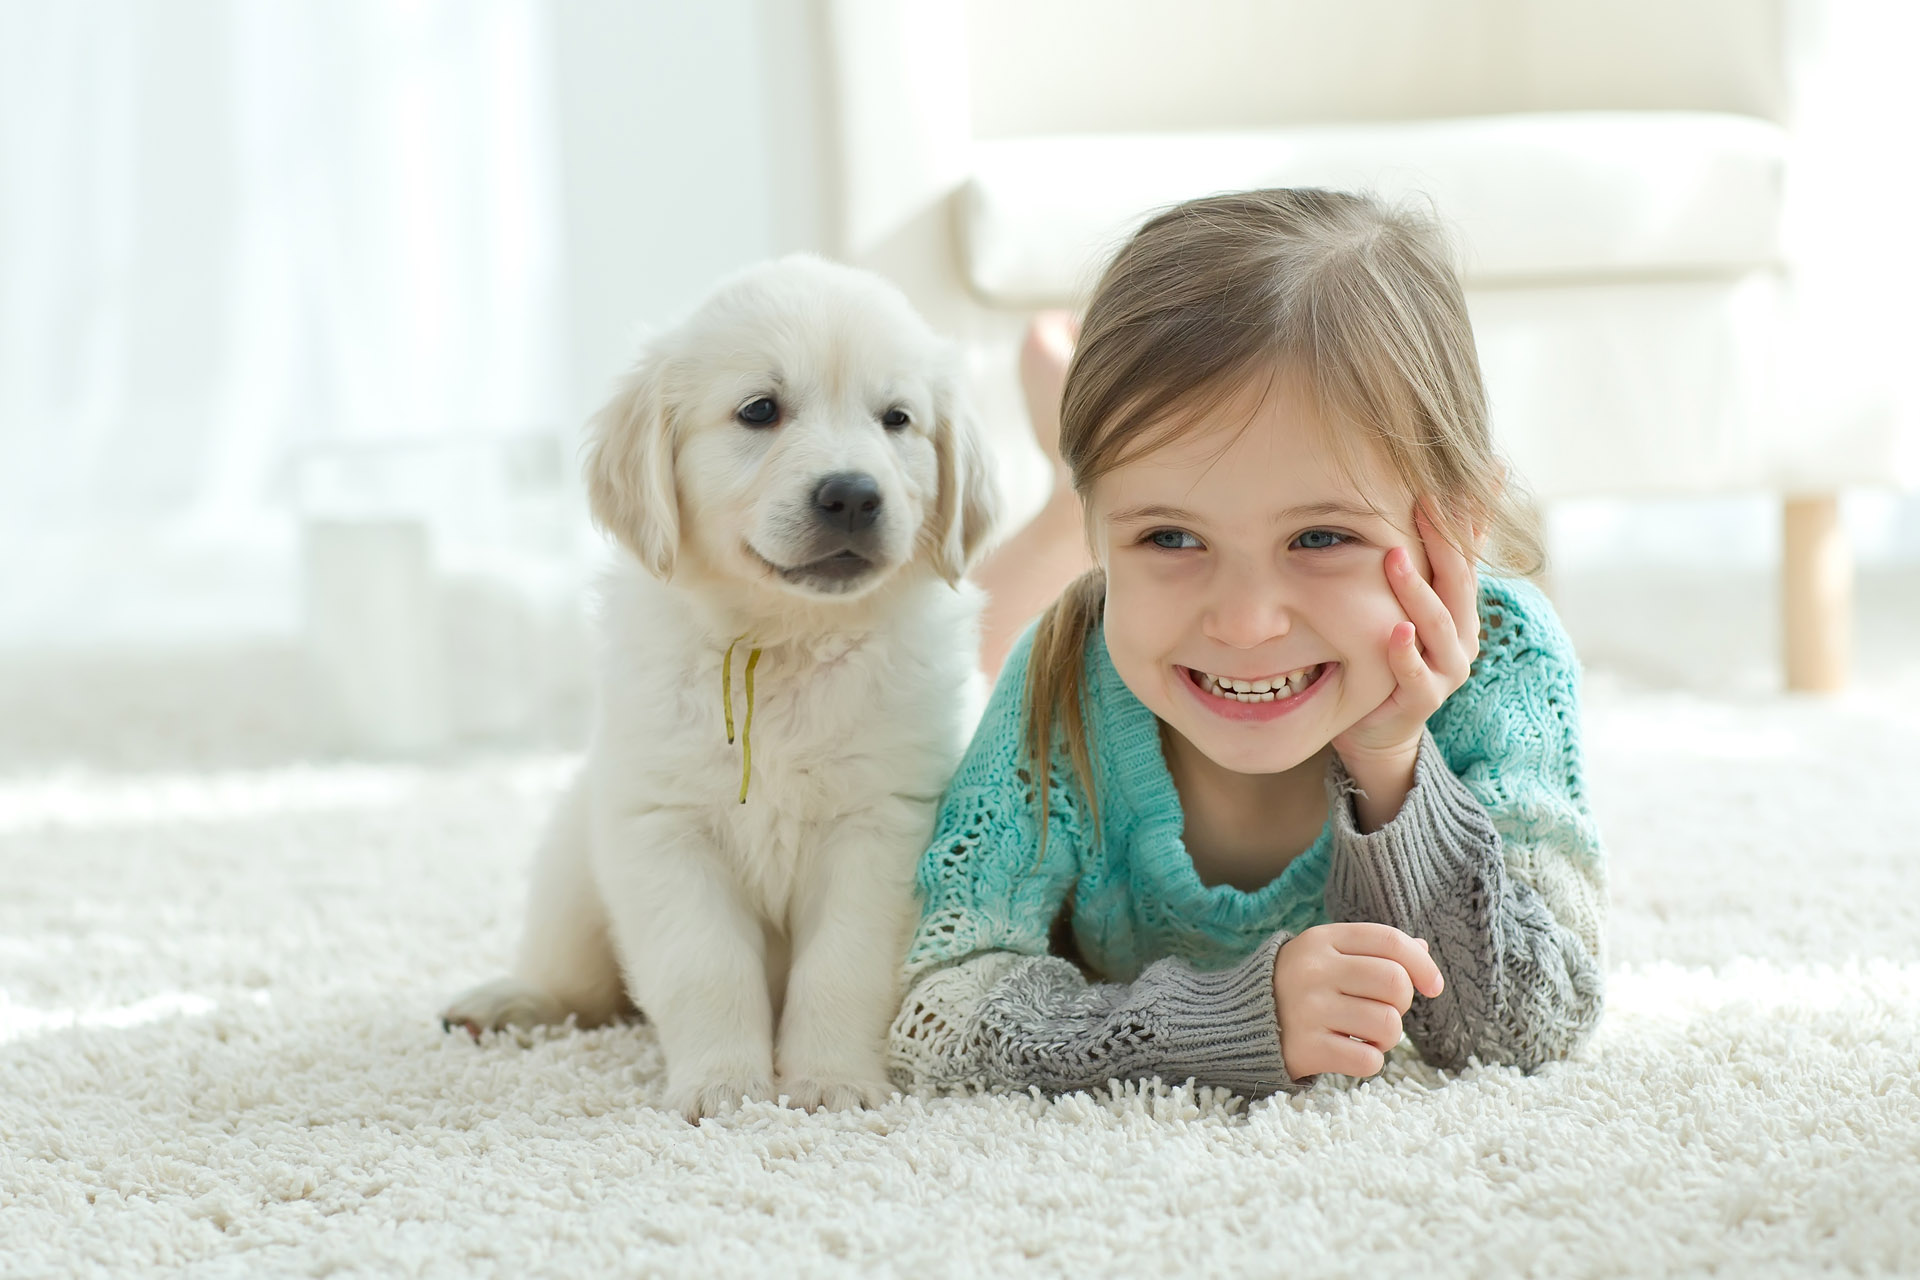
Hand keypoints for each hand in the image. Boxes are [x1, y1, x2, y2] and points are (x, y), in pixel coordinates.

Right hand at [1272, 922, 1444, 1079]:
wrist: (1237, 1021)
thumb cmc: (1296, 985)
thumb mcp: (1326, 954)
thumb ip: (1371, 949)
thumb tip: (1421, 949)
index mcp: (1321, 940)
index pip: (1389, 941)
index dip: (1422, 964)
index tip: (1433, 986)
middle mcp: (1314, 971)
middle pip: (1394, 982)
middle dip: (1401, 1003)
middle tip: (1383, 1010)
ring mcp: (1308, 1010)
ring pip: (1387, 1025)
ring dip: (1388, 1037)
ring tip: (1366, 1035)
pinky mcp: (1306, 1048)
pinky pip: (1368, 1061)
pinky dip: (1369, 1061)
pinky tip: (1350, 1053)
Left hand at [1332, 504, 1480, 828]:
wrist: (1380, 727)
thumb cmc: (1390, 656)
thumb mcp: (1407, 607)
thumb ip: (1419, 568)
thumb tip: (1420, 506)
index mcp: (1460, 608)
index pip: (1469, 553)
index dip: (1469, 516)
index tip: (1471, 475)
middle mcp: (1462, 635)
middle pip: (1457, 580)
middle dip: (1442, 539)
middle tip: (1425, 499)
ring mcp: (1447, 669)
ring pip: (1437, 624)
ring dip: (1416, 590)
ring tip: (1396, 557)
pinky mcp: (1423, 699)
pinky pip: (1415, 674)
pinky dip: (1405, 653)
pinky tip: (1396, 632)